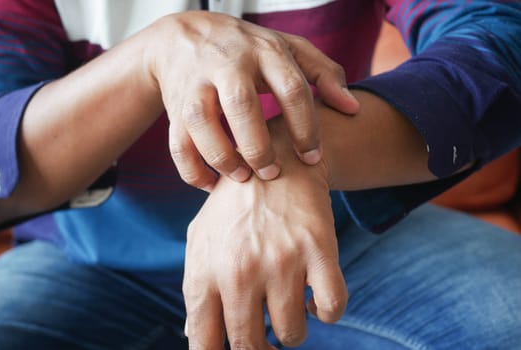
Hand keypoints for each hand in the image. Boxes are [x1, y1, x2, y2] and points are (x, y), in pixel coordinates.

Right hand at [145, 11, 358, 190]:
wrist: (185, 37)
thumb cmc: (248, 50)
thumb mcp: (288, 49)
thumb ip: (324, 73)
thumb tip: (352, 109)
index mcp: (264, 51)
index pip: (291, 88)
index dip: (305, 127)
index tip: (312, 159)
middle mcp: (227, 64)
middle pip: (242, 105)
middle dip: (259, 147)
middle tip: (273, 174)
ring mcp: (196, 84)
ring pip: (200, 123)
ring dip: (222, 158)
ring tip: (242, 177)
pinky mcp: (174, 106)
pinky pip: (177, 144)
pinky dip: (193, 170)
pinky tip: (212, 184)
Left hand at [183, 117, 347, 348]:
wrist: (272, 158)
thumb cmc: (232, 207)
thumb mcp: (201, 240)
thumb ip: (197, 289)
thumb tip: (193, 335)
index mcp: (206, 272)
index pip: (204, 343)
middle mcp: (240, 271)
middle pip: (251, 345)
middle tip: (266, 340)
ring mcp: (281, 261)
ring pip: (293, 333)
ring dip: (292, 331)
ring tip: (288, 309)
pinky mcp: (318, 250)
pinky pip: (331, 307)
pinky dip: (326, 312)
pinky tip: (314, 299)